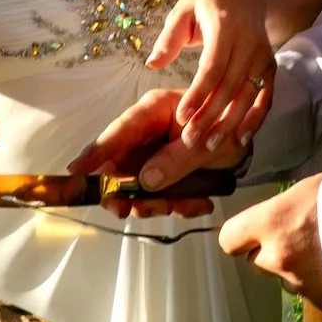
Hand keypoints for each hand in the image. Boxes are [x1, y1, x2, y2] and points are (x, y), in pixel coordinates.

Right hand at [71, 87, 248, 217]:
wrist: (246, 138)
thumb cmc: (226, 125)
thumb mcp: (206, 143)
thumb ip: (176, 161)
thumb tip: (144, 182)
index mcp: (153, 111)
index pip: (118, 132)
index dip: (95, 153)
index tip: (75, 172)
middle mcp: (146, 133)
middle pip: (119, 166)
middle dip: (124, 192)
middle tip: (127, 210)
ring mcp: (151, 155)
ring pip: (135, 187)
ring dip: (154, 204)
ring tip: (182, 206)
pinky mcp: (162, 175)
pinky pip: (157, 197)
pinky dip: (176, 206)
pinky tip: (198, 204)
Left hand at [146, 0, 277, 154]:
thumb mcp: (185, 6)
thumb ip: (169, 37)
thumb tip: (152, 64)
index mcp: (225, 26)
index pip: (212, 67)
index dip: (198, 94)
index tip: (182, 117)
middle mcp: (248, 43)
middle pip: (229, 86)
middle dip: (210, 116)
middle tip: (189, 141)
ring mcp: (262, 56)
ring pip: (247, 95)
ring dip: (230, 123)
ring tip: (210, 146)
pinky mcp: (270, 66)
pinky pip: (264, 97)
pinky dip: (254, 119)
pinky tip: (240, 138)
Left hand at [219, 175, 321, 306]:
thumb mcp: (308, 190)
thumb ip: (281, 212)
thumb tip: (271, 222)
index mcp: (271, 224)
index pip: (229, 239)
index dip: (240, 237)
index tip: (250, 234)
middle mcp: (279, 258)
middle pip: (256, 264)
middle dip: (271, 254)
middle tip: (299, 239)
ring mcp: (301, 285)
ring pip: (286, 281)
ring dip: (299, 270)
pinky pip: (312, 294)